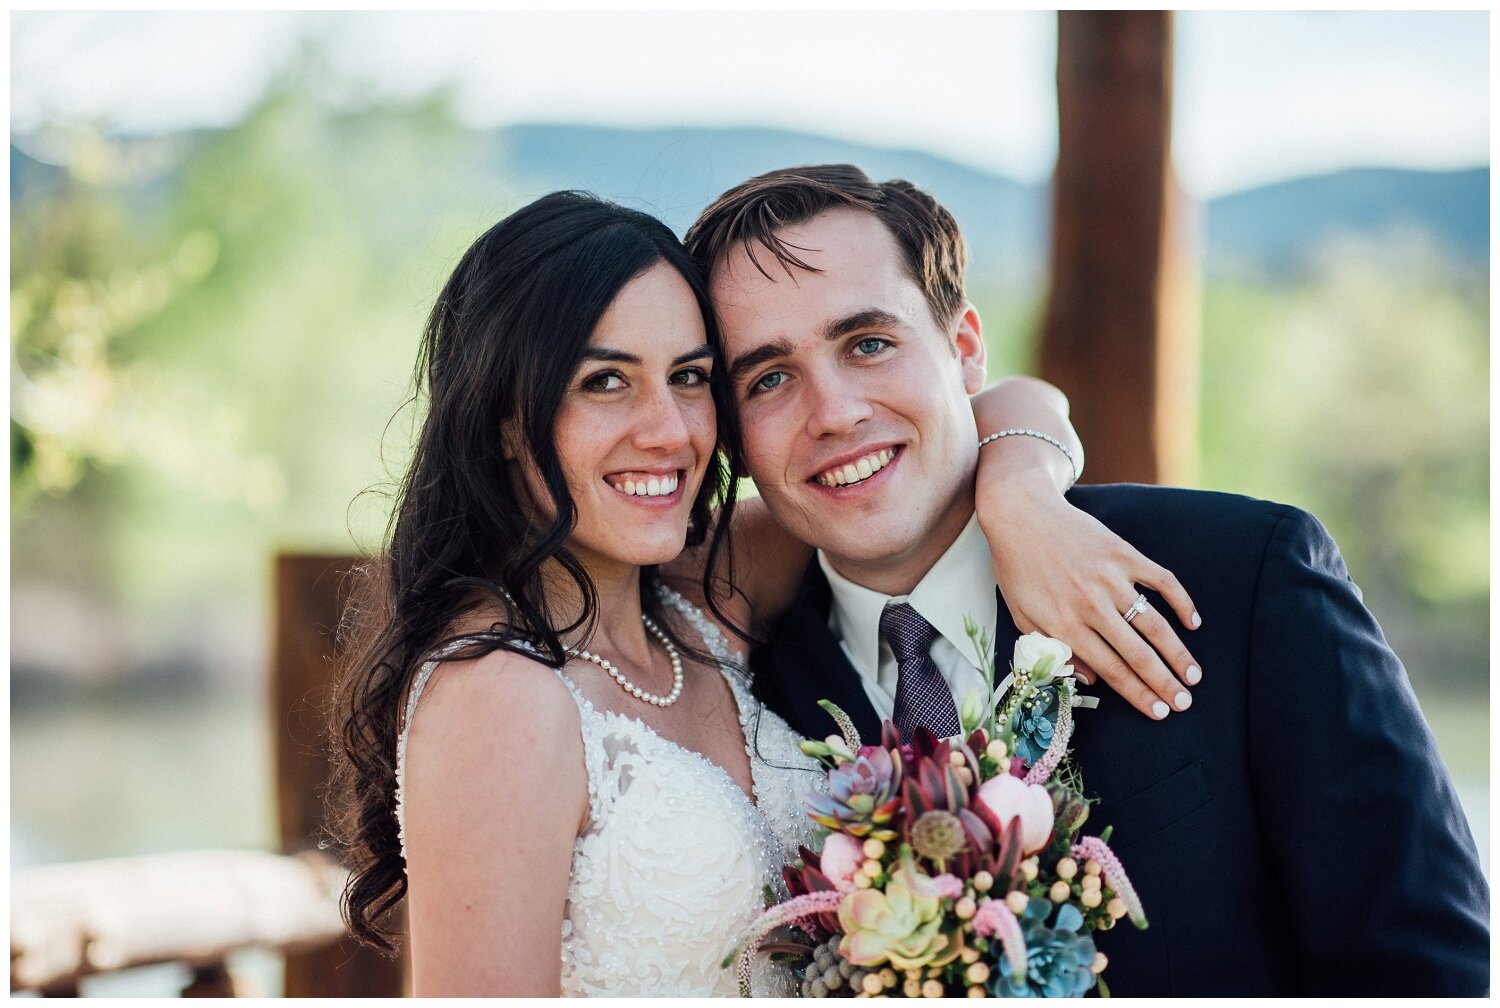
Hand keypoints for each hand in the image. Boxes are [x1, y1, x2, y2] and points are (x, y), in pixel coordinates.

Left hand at [980, 481, 1201, 719]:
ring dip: (1177, 652)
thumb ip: (1054, 649)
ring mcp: (1110, 577)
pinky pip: (1161, 581)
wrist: (1021, 515)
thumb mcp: (1022, 616)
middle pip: (1136, 653)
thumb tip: (1090, 679)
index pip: (1110, 670)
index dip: (1137, 694)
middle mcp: (1091, 605)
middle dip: (1163, 683)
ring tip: (1193, 675)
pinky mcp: (1123, 554)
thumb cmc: (1018, 568)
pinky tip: (1192, 623)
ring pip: (1154, 624)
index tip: (1158, 712)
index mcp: (1064, 624)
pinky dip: (1181, 602)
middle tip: (1184, 703)